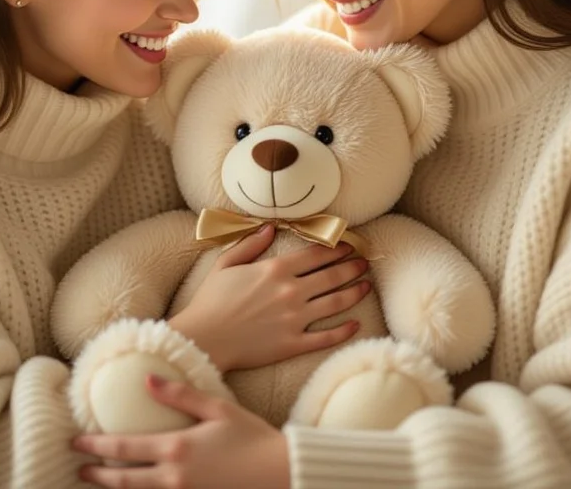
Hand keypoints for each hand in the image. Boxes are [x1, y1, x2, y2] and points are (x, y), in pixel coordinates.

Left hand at [73, 376, 289, 488]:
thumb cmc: (253, 437)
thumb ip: (180, 395)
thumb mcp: (217, 407)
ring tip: (100, 483)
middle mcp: (173, 477)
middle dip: (97, 475)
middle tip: (79, 470)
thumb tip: (146, 379)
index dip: (96, 447)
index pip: (123, 448)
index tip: (77, 443)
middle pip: (123, 480)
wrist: (282, 473)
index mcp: (176, 447)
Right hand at [167, 225, 369, 371]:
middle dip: (352, 268)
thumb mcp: (226, 264)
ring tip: (366, 287)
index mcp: (275, 269)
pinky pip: (326, 337)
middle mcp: (290, 291)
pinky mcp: (293, 343)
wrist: (204, 338)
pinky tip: (356, 324)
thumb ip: (250, 244)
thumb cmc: (210, 301)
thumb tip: (270, 227)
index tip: (349, 246)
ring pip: (335, 303)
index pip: (316, 255)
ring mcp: (295, 318)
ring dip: (355, 293)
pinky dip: (344, 330)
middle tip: (364, 264)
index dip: (336, 249)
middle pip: (331, 276)